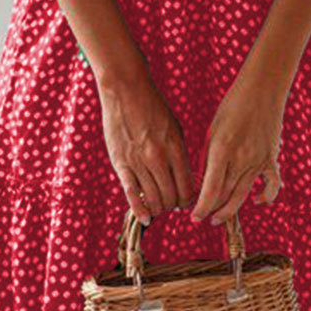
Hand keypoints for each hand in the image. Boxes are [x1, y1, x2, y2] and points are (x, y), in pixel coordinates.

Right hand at [99, 64, 195, 225]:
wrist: (125, 91)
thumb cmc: (152, 108)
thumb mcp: (174, 128)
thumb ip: (179, 154)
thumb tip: (184, 179)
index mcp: (175, 148)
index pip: (188, 187)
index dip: (189, 199)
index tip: (187, 200)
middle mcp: (158, 158)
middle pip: (171, 196)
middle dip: (175, 205)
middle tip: (173, 204)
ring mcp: (138, 162)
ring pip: (153, 199)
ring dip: (159, 208)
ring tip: (160, 207)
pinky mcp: (120, 163)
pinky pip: (131, 194)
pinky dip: (140, 210)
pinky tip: (146, 219)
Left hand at [191, 69, 285, 224]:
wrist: (262, 90)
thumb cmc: (233, 107)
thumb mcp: (212, 131)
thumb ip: (208, 158)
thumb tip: (204, 182)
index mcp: (222, 150)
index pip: (211, 190)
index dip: (202, 208)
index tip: (194, 217)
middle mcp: (241, 159)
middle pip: (226, 196)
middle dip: (213, 210)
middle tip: (204, 217)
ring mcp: (259, 161)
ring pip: (243, 195)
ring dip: (230, 209)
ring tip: (219, 217)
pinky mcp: (272, 159)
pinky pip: (272, 185)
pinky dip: (266, 197)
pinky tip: (257, 201)